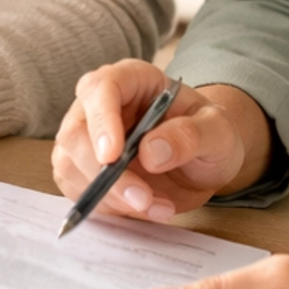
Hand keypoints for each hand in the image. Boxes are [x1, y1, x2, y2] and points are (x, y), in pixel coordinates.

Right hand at [52, 59, 268, 221]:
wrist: (204, 160)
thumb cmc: (207, 133)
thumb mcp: (217, 130)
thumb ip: (190, 135)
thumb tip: (151, 153)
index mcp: (131, 79)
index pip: (100, 88)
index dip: (101, 120)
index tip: (113, 157)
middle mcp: (98, 105)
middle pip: (76, 134)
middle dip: (105, 174)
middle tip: (143, 199)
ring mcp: (86, 139)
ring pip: (71, 167)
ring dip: (111, 197)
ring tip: (158, 206)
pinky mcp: (83, 171)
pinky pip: (80, 193)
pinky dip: (111, 209)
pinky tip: (146, 209)